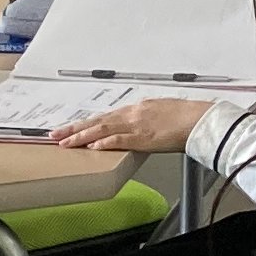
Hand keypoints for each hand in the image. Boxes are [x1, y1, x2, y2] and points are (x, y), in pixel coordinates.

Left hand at [47, 95, 210, 153]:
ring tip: (65, 143)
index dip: (86, 123)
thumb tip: (138, 125)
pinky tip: (92, 146)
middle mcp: (133, 114)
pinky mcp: (144, 137)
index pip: (105, 116)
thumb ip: (146, 118)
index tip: (71, 128)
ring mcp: (137, 125)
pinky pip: (120, 139)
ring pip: (103, 129)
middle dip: (75, 129)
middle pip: (98, 121)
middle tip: (55, 135)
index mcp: (137, 109)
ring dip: (82, 136)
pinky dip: (104, 142)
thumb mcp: (161, 112)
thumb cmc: (186, 117)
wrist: (201, 120)